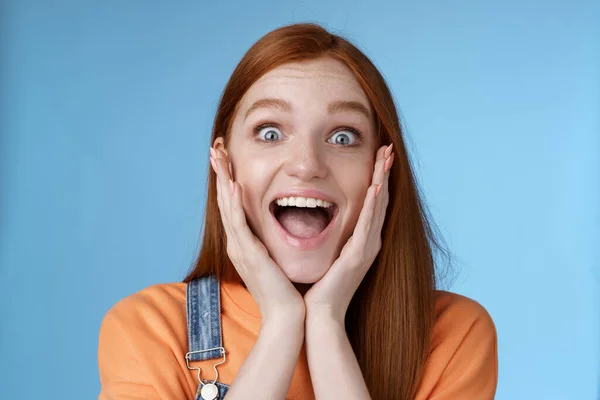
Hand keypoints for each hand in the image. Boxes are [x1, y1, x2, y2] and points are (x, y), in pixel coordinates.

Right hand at [209, 147, 304, 322]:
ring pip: (227, 208)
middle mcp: (237, 243)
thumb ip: (269, 243)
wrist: (286, 314)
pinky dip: (233, 204)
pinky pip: (239, 224)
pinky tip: (232, 186)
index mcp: (243, 243)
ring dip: (223, 181)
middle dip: (220, 175)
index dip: (227, 182)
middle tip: (214, 150)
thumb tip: (274, 229)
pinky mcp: (249, 253)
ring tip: (218, 158)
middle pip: (224, 202)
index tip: (226, 161)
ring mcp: (240, 248)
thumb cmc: (284, 289)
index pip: (232, 207)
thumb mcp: (274, 259)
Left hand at [303, 144, 393, 322]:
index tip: (379, 156)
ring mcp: (367, 248)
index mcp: (363, 240)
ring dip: (382, 180)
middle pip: (381, 199)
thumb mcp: (330, 253)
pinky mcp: (358, 255)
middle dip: (384, 172)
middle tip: (388, 148)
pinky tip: (377, 188)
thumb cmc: (322, 285)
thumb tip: (322, 216)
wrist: (321, 313)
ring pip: (378, 207)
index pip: (374, 202)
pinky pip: (367, 225)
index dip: (378, 178)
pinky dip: (373, 205)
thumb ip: (334, 236)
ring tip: (386, 158)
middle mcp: (370, 241)